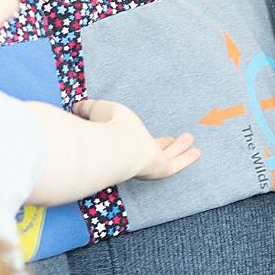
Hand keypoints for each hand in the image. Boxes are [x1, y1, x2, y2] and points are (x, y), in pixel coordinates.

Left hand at [72, 99, 199, 181]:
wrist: (113, 148)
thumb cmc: (104, 129)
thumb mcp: (97, 110)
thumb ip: (87, 109)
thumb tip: (76, 107)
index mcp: (124, 144)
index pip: (136, 142)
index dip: (143, 138)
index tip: (146, 135)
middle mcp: (137, 156)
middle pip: (156, 151)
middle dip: (166, 145)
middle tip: (175, 140)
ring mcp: (150, 162)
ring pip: (169, 156)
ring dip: (180, 149)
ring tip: (191, 141)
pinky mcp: (159, 167)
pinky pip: (175, 164)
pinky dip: (186, 159)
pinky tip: (197, 152)